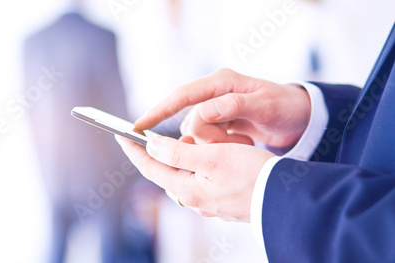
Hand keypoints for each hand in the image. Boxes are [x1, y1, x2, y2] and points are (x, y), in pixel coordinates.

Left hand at [116, 134, 274, 221]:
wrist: (286, 198)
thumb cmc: (252, 174)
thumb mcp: (212, 157)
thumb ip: (177, 153)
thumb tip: (150, 146)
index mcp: (187, 188)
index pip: (151, 167)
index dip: (135, 150)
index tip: (122, 136)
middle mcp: (194, 200)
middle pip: (170, 171)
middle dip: (171, 152)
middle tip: (183, 137)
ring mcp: (209, 204)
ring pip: (189, 174)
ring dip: (194, 157)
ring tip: (216, 145)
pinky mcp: (223, 203)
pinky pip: (206, 180)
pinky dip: (208, 166)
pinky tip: (225, 158)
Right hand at [135, 68, 310, 146]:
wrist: (301, 116)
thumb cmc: (284, 106)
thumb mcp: (263, 104)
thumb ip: (234, 106)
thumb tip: (203, 112)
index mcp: (220, 83)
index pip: (181, 96)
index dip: (158, 111)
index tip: (138, 127)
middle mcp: (214, 95)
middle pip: (190, 122)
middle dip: (205, 139)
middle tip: (236, 139)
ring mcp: (217, 110)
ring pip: (197, 135)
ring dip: (216, 145)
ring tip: (246, 140)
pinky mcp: (221, 124)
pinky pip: (208, 140)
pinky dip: (221, 147)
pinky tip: (243, 141)